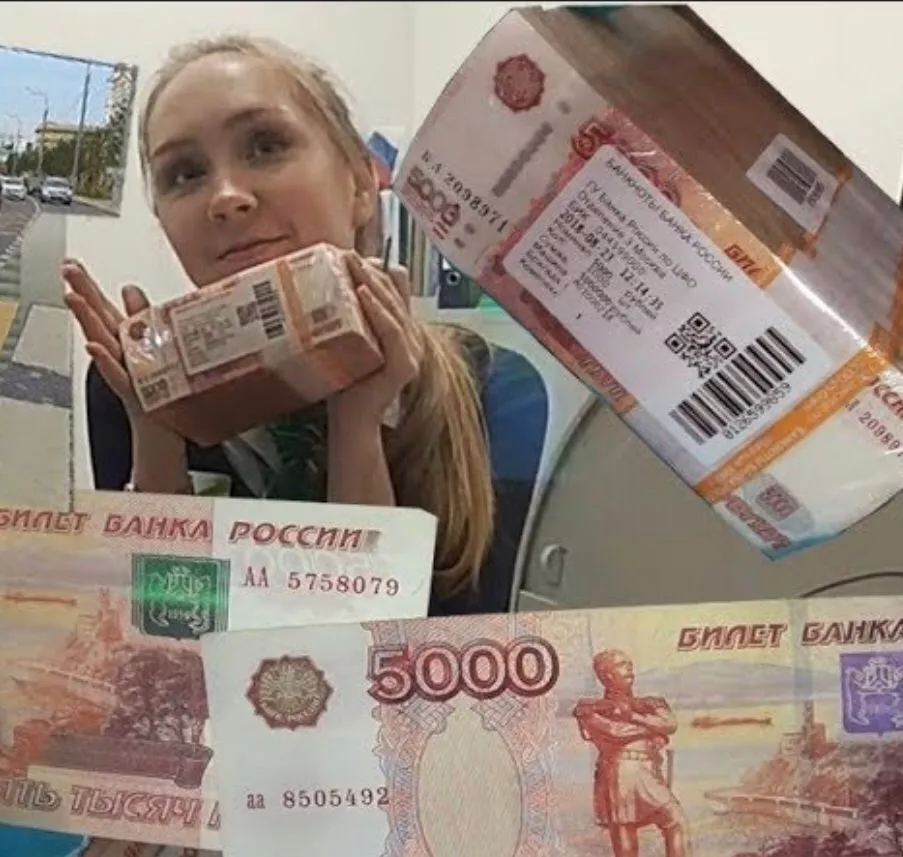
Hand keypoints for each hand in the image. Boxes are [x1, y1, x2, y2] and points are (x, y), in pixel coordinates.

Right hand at [62, 258, 148, 416]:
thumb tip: (129, 289)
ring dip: (88, 320)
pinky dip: (105, 361)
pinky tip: (94, 347)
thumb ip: (139, 316)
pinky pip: (117, 374)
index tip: (71, 265)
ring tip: (74, 299)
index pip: (102, 308)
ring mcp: (123, 370)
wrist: (160, 423)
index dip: (88, 286)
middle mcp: (119, 352)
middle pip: (98, 319)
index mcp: (123, 339)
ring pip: (102, 342)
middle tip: (67, 272)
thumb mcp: (149, 344)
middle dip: (83, 294)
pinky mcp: (132, 390)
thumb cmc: (154, 386)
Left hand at [331, 254, 422, 426]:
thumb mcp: (349, 342)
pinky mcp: (406, 364)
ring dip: (373, 283)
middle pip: (396, 293)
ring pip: (394, 307)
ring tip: (354, 265)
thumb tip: (325, 286)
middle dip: (371, 270)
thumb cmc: (347, 381)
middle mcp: (411, 337)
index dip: (382, 269)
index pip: (399, 289)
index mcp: (401, 329)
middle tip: (347, 253)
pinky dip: (378, 309)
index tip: (357, 255)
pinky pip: (392, 329)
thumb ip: (349, 318)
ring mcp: (412, 351)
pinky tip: (362, 293)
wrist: (352, 419)